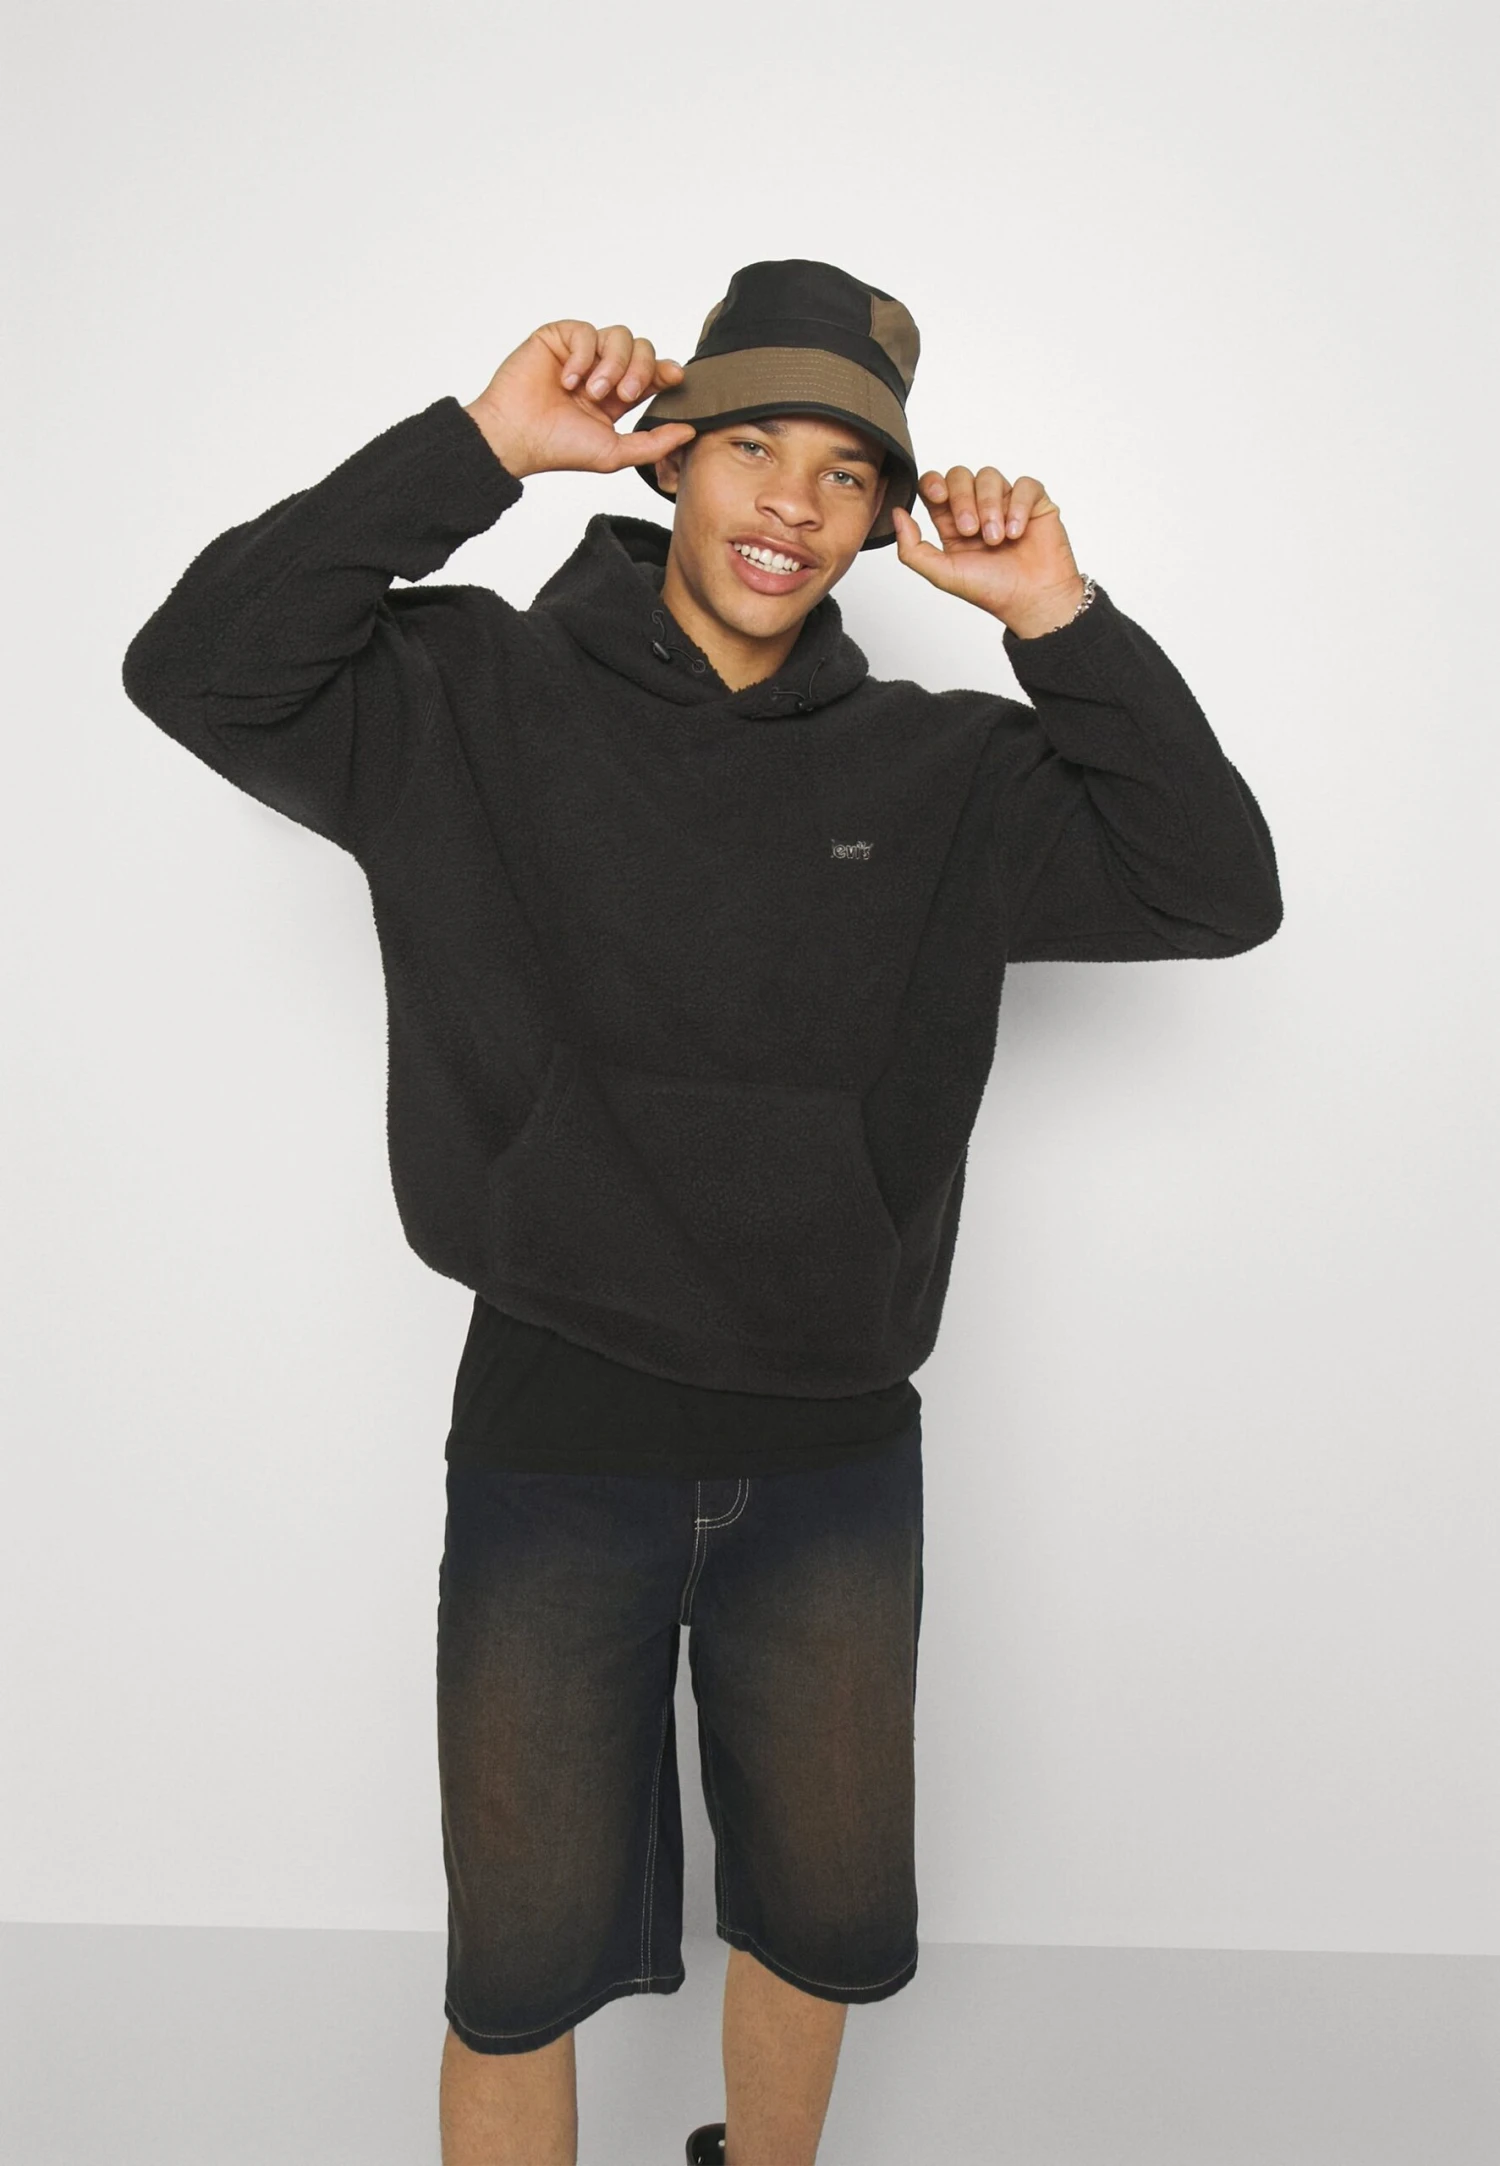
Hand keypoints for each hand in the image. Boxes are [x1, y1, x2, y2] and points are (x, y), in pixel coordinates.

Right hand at [463, 320, 696, 480]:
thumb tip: (690, 431)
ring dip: (612, 364)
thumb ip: (653, 444)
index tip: (674, 377)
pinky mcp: (558, 337)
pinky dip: (583, 356)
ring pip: (619, 336)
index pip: (652, 373)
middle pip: (642, 349)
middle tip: (623, 394)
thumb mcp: (614, 453)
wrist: (517, 437)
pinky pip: (587, 331)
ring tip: (591, 391)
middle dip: (640, 369)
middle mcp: (602, 370)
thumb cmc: (559, 449)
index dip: (665, 371)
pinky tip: (568, 380)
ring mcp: (581, 353)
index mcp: (617, 395)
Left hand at [891, 465, 1084, 635]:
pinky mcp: (1034, 502)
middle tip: (971, 531)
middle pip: (960, 475)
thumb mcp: (942, 574)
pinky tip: (1017, 532)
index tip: (938, 495)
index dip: (933, 482)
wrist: (1032, 601)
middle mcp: (977, 507)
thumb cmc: (991, 590)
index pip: (935, 485)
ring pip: (990, 476)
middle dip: (962, 499)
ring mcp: (1006, 502)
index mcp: (951, 522)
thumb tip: (896, 514)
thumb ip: (912, 548)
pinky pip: (1024, 484)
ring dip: (990, 507)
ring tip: (997, 539)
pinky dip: (1018, 506)